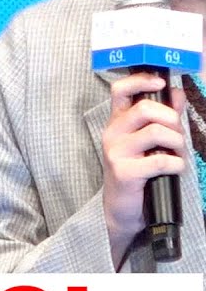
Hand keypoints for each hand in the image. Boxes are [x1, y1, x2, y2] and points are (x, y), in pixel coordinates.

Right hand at [101, 72, 187, 263]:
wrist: (123, 208)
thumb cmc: (138, 171)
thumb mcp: (149, 141)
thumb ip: (163, 116)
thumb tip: (176, 92)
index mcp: (117, 122)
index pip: (120, 90)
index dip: (140, 81)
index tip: (159, 84)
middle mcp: (112, 134)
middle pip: (145, 109)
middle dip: (171, 119)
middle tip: (176, 134)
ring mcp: (116, 153)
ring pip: (156, 132)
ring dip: (177, 142)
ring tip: (177, 154)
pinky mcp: (124, 172)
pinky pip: (161, 160)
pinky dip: (177, 164)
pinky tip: (174, 169)